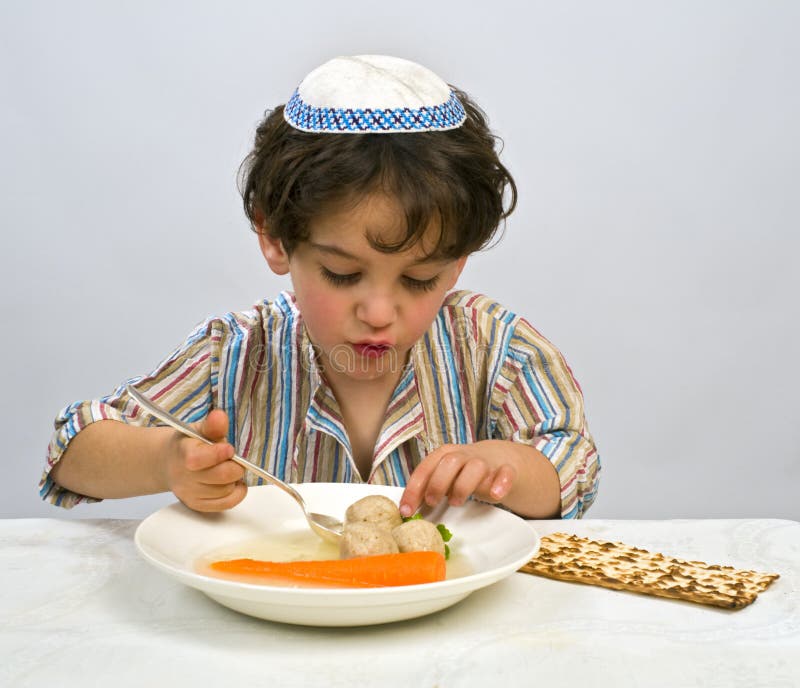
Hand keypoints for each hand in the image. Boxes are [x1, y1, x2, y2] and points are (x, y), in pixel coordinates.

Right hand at [162, 409, 246, 511]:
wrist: (170, 463)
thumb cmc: (189, 444)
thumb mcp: (199, 429)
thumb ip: (212, 425)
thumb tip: (219, 417)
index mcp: (183, 454)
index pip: (200, 459)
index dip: (220, 454)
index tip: (229, 448)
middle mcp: (184, 477)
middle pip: (222, 476)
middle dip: (235, 466)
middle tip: (232, 459)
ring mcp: (190, 494)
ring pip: (227, 491)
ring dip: (235, 479)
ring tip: (228, 469)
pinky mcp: (197, 505)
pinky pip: (226, 504)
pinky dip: (236, 494)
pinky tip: (233, 483)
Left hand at [399, 440, 518, 516]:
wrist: (501, 459)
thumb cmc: (465, 472)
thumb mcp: (446, 476)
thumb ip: (430, 487)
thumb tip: (408, 509)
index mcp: (445, 455)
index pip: (426, 468)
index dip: (414, 489)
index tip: (406, 511)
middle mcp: (464, 455)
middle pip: (449, 462)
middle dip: (437, 483)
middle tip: (432, 502)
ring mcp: (486, 462)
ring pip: (475, 467)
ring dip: (463, 485)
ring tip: (456, 502)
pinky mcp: (506, 471)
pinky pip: (506, 474)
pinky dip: (501, 484)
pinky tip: (495, 495)